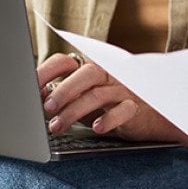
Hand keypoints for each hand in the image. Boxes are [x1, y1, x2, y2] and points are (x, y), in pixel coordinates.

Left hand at [37, 52, 187, 144]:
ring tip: (57, 126)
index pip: (67, 61)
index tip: (31, 86)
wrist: (155, 115)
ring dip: (74, 111)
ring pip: (99, 95)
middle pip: (86, 73)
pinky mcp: (137, 108)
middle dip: (64, 90)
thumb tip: (38, 96)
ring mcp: (123, 90)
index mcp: (92, 69)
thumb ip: (67, 96)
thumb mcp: (87, 98)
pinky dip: (109, 118)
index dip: (47, 70)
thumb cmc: (114, 105)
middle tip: (47, 107)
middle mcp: (108, 75)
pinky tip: (97, 127)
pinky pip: (123, 110)